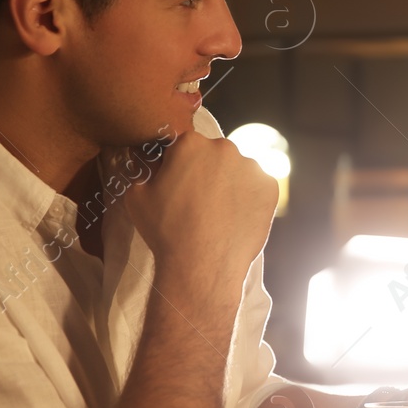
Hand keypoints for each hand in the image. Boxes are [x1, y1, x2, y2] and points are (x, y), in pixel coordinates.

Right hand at [113, 132, 276, 300]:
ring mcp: (251, 167)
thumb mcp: (137, 195)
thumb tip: (157, 167)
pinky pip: (257, 188)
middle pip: (214, 156)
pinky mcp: (270, 188)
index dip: (180, 167)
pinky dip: (249, 199)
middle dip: (208, 172)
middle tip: (200, 202)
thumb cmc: (166, 230)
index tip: (179, 186)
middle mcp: (224, 148)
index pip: (184, 147)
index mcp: (190, 143)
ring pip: (238, 171)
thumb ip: (147, 171)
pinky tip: (236, 218)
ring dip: (230, 184)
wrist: (202, 264)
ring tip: (219, 213)